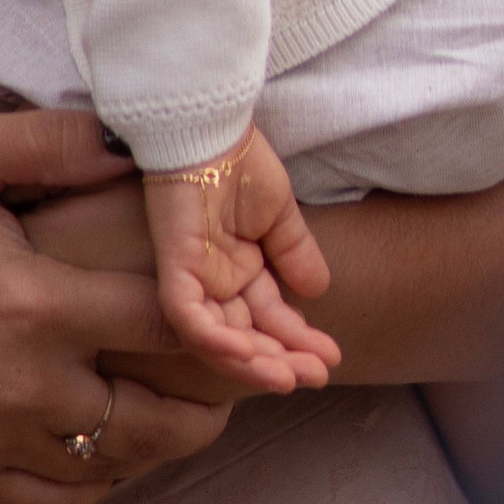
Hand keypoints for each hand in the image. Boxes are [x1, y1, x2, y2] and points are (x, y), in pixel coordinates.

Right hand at [0, 108, 231, 503]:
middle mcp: (25, 385)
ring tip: (189, 415)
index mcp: (35, 302)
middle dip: (209, 404)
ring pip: (111, 467)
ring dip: (159, 445)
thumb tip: (134, 142)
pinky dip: (96, 485)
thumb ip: (51, 144)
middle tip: (243, 382)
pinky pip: (54, 503)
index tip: (265, 325)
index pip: (164, 320)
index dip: (224, 323)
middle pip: (154, 418)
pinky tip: (111, 453)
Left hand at [140, 129, 340, 393]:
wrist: (210, 126)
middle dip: (282, 361)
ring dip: (253, 362)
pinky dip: (214, 340)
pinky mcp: (173, 268)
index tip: (330, 358)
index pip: (268, 318)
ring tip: (290, 377)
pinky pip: (187, 318)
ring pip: (218, 339)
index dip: (297, 341)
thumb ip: (295, 252)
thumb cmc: (240, 161)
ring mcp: (192, 277)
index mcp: (239, 269)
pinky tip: (246, 354)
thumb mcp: (279, 213)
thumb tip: (318, 292)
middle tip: (317, 376)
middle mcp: (214, 281)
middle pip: (246, 337)